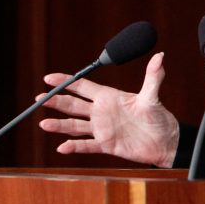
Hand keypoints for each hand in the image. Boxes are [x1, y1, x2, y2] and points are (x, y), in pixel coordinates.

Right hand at [38, 52, 179, 167]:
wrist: (165, 141)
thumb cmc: (159, 117)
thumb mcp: (153, 96)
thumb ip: (153, 76)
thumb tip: (160, 56)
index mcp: (110, 97)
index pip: (84, 87)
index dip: (67, 82)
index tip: (49, 78)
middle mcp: (102, 112)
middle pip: (74, 105)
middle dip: (57, 101)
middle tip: (39, 99)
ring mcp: (102, 129)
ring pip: (75, 126)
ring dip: (60, 125)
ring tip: (44, 123)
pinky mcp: (106, 145)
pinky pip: (86, 146)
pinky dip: (74, 147)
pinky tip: (62, 147)